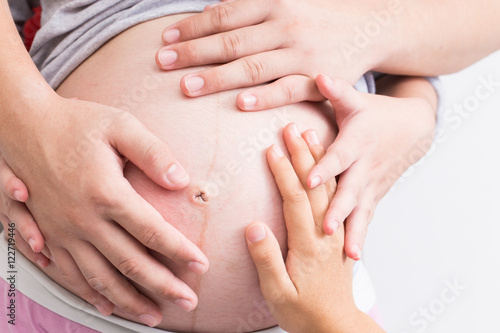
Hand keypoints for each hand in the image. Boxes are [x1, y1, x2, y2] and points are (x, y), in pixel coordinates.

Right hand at [0, 96, 208, 325]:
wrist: (23, 125)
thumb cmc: (76, 123)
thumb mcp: (120, 125)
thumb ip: (153, 152)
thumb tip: (182, 180)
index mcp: (107, 193)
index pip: (152, 231)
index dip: (180, 251)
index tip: (202, 266)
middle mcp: (84, 220)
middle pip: (130, 263)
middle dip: (163, 286)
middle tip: (189, 301)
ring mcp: (63, 231)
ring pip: (100, 277)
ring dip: (129, 301)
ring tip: (153, 317)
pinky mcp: (47, 235)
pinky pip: (68, 274)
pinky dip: (90, 294)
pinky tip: (105, 306)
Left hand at [155, 0, 380, 109]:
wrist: (370, 24)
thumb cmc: (319, 14)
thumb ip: (250, 4)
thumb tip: (209, 9)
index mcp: (274, 3)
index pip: (224, 15)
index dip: (193, 26)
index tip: (165, 38)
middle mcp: (285, 26)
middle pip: (231, 40)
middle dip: (193, 52)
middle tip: (162, 63)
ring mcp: (301, 53)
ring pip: (253, 66)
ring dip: (217, 77)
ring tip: (187, 87)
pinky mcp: (317, 77)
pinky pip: (288, 89)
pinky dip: (265, 96)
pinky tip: (241, 104)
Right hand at [245, 123, 381, 331]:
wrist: (337, 325)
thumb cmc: (304, 311)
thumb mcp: (278, 293)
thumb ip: (266, 259)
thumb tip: (254, 226)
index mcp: (308, 245)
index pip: (295, 199)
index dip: (284, 173)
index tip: (272, 149)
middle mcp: (325, 233)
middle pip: (315, 186)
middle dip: (303, 154)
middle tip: (292, 128)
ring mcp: (335, 232)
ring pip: (329, 188)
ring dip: (320, 159)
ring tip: (311, 135)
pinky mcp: (338, 235)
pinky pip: (338, 198)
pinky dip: (331, 176)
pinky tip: (325, 163)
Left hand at [307, 75, 436, 259]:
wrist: (412, 129)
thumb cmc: (374, 113)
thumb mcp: (356, 100)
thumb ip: (336, 90)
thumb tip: (318, 74)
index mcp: (356, 142)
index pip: (338, 156)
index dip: (323, 167)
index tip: (308, 180)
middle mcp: (365, 166)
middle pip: (350, 189)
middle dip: (338, 209)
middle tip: (325, 228)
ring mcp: (371, 184)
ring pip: (361, 210)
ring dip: (354, 231)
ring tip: (349, 254)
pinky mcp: (374, 195)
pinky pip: (367, 217)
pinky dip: (362, 235)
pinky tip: (355, 257)